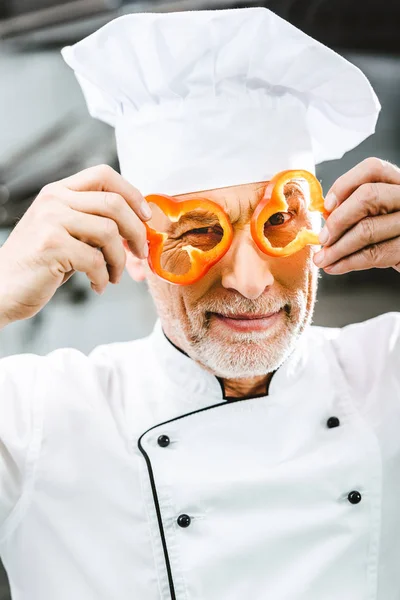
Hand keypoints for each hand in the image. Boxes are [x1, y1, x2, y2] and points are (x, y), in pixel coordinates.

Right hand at [0, 165, 150, 326]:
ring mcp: (50, 221)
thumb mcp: (64, 232)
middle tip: (140, 253)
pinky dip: (103, 277)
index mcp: (58, 192)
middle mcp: (53, 200)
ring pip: (109, 232)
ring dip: (120, 260)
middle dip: (136, 231)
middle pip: (114, 203)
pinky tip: (97, 285)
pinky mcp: (51, 246)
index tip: (145, 217)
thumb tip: (137, 225)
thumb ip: (91, 221)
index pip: (104, 175)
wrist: (1, 288)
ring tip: (114, 275)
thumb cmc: (39, 264)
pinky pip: (95, 260)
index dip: (132, 194)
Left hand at [313, 158, 399, 273]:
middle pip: (368, 196)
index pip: (373, 169)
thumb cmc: (388, 234)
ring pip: (367, 229)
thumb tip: (326, 214)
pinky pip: (374, 254)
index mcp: (398, 182)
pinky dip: (348, 262)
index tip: (326, 207)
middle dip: (338, 220)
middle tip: (322, 238)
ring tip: (322, 259)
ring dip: (337, 248)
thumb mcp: (376, 214)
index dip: (344, 185)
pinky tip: (335, 266)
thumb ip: (354, 207)